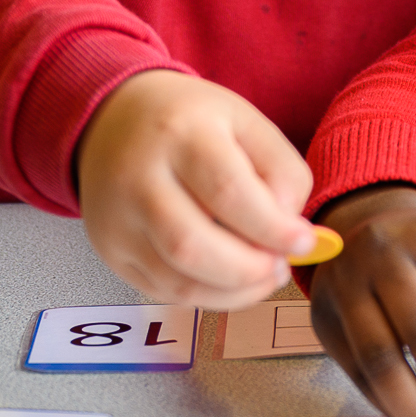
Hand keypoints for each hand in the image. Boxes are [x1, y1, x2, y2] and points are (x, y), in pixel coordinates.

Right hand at [70, 70, 315, 309]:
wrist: (114, 119)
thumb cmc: (190, 122)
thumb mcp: (244, 121)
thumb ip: (280, 171)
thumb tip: (290, 232)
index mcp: (180, 134)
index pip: (228, 193)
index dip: (273, 228)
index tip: (304, 242)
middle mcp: (138, 178)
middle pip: (192, 247)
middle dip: (250, 270)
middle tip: (280, 265)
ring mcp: (118, 220)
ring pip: (178, 281)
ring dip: (234, 292)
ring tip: (264, 275)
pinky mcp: (111, 250)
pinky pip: (164, 292)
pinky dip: (209, 296)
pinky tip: (232, 280)